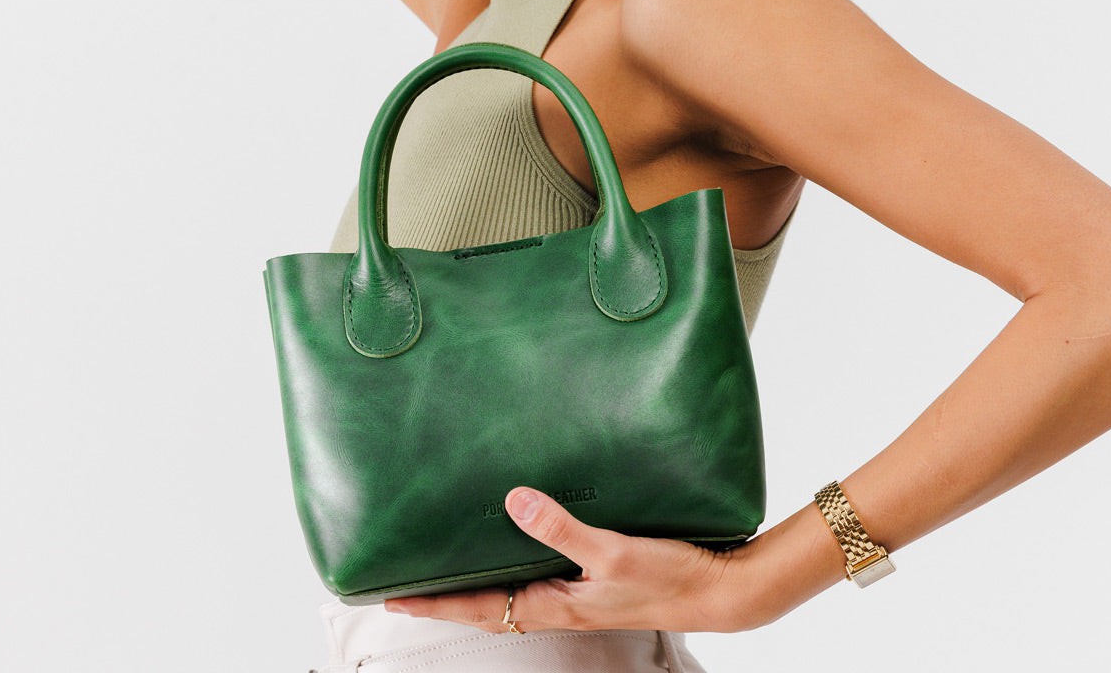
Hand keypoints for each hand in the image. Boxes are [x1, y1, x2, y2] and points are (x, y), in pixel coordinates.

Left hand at [384, 486, 803, 633]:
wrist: (718, 588)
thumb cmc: (669, 577)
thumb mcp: (613, 552)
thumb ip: (562, 528)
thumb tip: (513, 501)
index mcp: (554, 604)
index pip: (479, 609)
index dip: (434, 603)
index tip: (392, 598)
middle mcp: (559, 602)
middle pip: (488, 604)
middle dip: (447, 594)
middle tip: (409, 577)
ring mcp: (577, 592)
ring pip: (513, 590)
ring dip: (479, 579)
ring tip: (450, 556)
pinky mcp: (596, 578)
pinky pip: (541, 573)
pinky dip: (516, 561)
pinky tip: (519, 536)